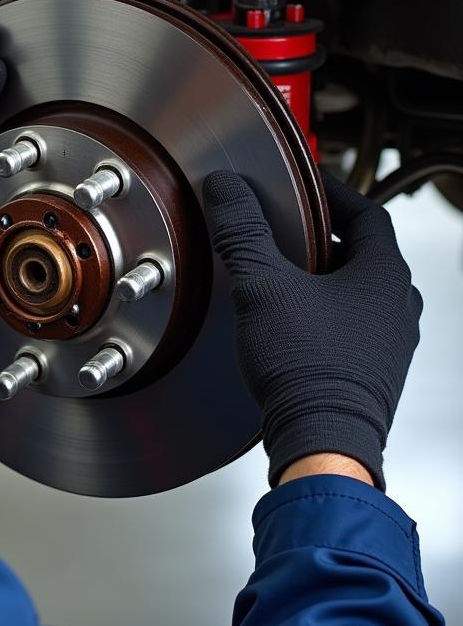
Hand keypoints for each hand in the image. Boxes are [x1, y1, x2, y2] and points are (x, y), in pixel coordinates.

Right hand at [202, 170, 421, 489]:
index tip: (307, 185)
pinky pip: (353, 324)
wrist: (321, 440)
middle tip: (289, 227)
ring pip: (359, 290)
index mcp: (383, 275)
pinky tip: (291, 320)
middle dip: (324, 235)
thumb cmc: (307, 369)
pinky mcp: (371, 370)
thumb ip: (243, 231)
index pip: (367, 211)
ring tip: (285, 272)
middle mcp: (396, 307)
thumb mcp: (262, 285)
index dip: (333, 192)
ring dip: (325, 275)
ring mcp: (389, 342)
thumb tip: (227, 189)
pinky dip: (325, 310)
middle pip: (364, 251)